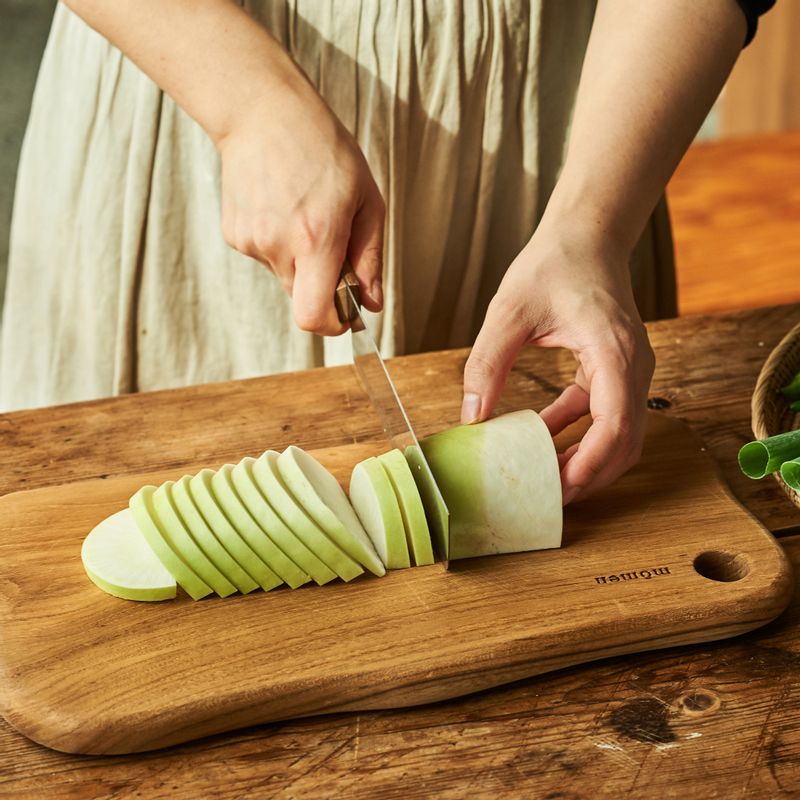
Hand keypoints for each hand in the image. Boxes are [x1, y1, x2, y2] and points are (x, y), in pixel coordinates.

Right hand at [218, 77, 384, 334]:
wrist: (262, 111)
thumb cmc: (323, 150)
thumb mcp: (366, 200)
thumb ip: (370, 258)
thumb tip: (372, 304)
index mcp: (317, 239)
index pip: (314, 316)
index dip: (333, 325)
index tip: (346, 316)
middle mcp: (279, 246)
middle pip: (302, 301)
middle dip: (324, 289)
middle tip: (334, 248)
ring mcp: (252, 242)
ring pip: (286, 278)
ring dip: (302, 261)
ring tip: (305, 213)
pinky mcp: (234, 236)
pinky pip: (267, 258)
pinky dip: (281, 245)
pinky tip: (283, 208)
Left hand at [462, 225, 654, 504]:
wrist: (586, 235)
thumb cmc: (554, 263)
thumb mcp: (508, 312)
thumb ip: (487, 364)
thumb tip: (470, 418)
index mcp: (614, 352)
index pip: (614, 426)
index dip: (588, 465)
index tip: (558, 490)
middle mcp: (633, 366)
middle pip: (625, 442)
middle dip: (589, 475)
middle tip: (548, 499)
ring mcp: (629, 369)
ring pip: (619, 434)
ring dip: (586, 460)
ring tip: (545, 479)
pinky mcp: (616, 368)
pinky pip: (603, 413)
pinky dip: (577, 433)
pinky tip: (541, 438)